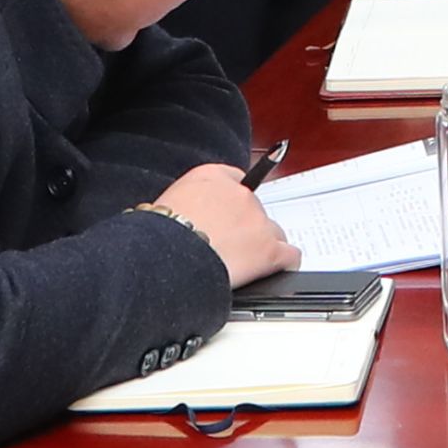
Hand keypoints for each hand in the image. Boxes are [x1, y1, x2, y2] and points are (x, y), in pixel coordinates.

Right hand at [150, 164, 294, 286]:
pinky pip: (290, 255)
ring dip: (262, 246)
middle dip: (245, 227)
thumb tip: (191, 214)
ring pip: (273, 232)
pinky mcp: (269, 249)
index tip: (232, 212)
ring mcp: (257, 221)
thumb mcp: (165, 205)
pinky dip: (284, 264)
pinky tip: (273, 270)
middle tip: (227, 246)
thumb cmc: (157, 238)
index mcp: (211, 177)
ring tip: (241, 263)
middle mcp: (239, 194)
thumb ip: (188, 202)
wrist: (163, 259)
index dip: (234, 201)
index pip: (236, 179)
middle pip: (254, 209)